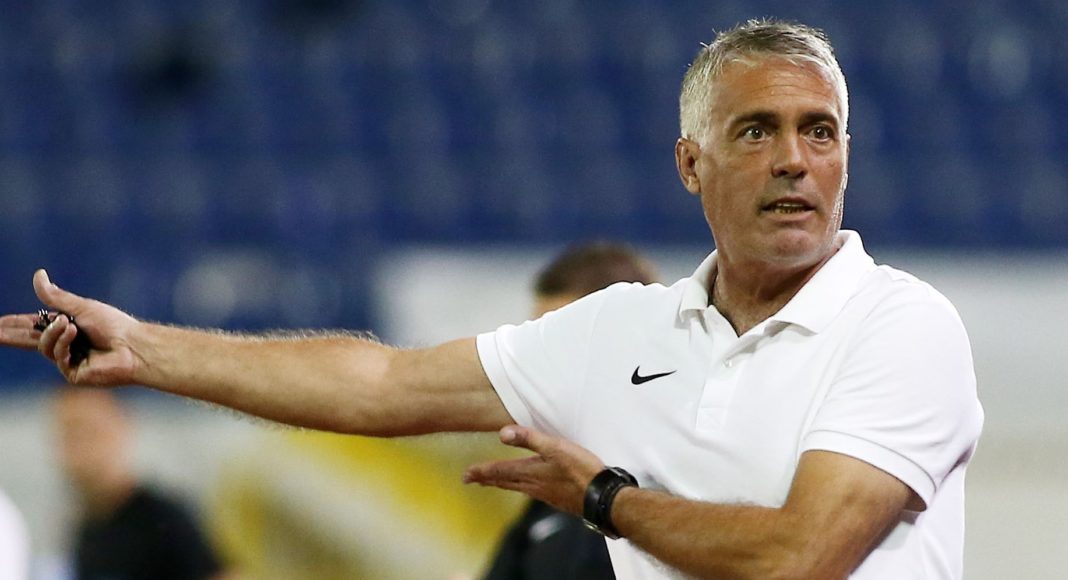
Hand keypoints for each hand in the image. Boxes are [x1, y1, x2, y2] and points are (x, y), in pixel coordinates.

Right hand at [0, 270, 140, 385]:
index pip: (36, 326)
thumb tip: (38, 275)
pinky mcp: (73, 374)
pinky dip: (63, 341)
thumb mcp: (81, 307)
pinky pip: (57, 356)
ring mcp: (69, 361)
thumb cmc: (115, 325)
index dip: (17, 325)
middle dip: (12, 335)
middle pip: (32, 340)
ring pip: (44, 346)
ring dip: (53, 332)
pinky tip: (73, 333)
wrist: (134, 345)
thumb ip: (56, 296)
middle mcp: (68, 346)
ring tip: (68, 323)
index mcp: (69, 328)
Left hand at [463, 425, 603, 515]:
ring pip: (517, 487)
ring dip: (501, 483)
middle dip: (486, 479)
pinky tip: (527, 487)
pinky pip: (531, 492)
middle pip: (504, 482)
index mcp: (530, 472)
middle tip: (470, 480)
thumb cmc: (581, 470)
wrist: (601, 497)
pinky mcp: (557, 498)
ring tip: (493, 482)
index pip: (499, 472)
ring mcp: (545, 494)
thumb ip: (529, 439)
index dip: (481, 472)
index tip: (466, 475)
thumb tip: (502, 433)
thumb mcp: (555, 447)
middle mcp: (533, 486)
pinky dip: (520, 487)